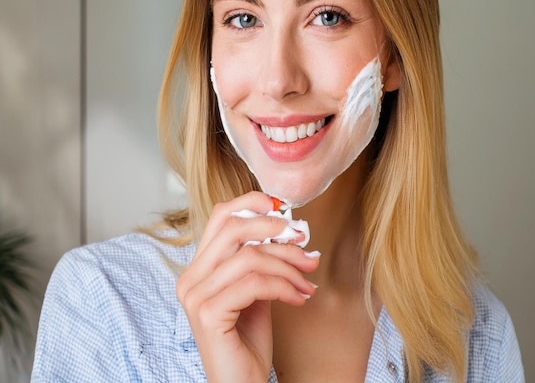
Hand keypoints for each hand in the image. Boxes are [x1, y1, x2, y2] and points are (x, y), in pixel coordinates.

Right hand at [176, 192, 319, 381]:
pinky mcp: (207, 313)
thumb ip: (262, 260)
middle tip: (304, 242)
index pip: (219, 217)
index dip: (251, 204)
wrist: (242, 382)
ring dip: (288, 265)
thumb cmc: (248, 339)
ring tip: (307, 280)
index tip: (283, 209)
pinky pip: (255, 283)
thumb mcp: (257, 290)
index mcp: (199, 268)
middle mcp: (190, 278)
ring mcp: (195, 296)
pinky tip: (299, 298)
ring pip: (250, 257)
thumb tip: (292, 230)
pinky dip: (284, 286)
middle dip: (276, 231)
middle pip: (233, 229)